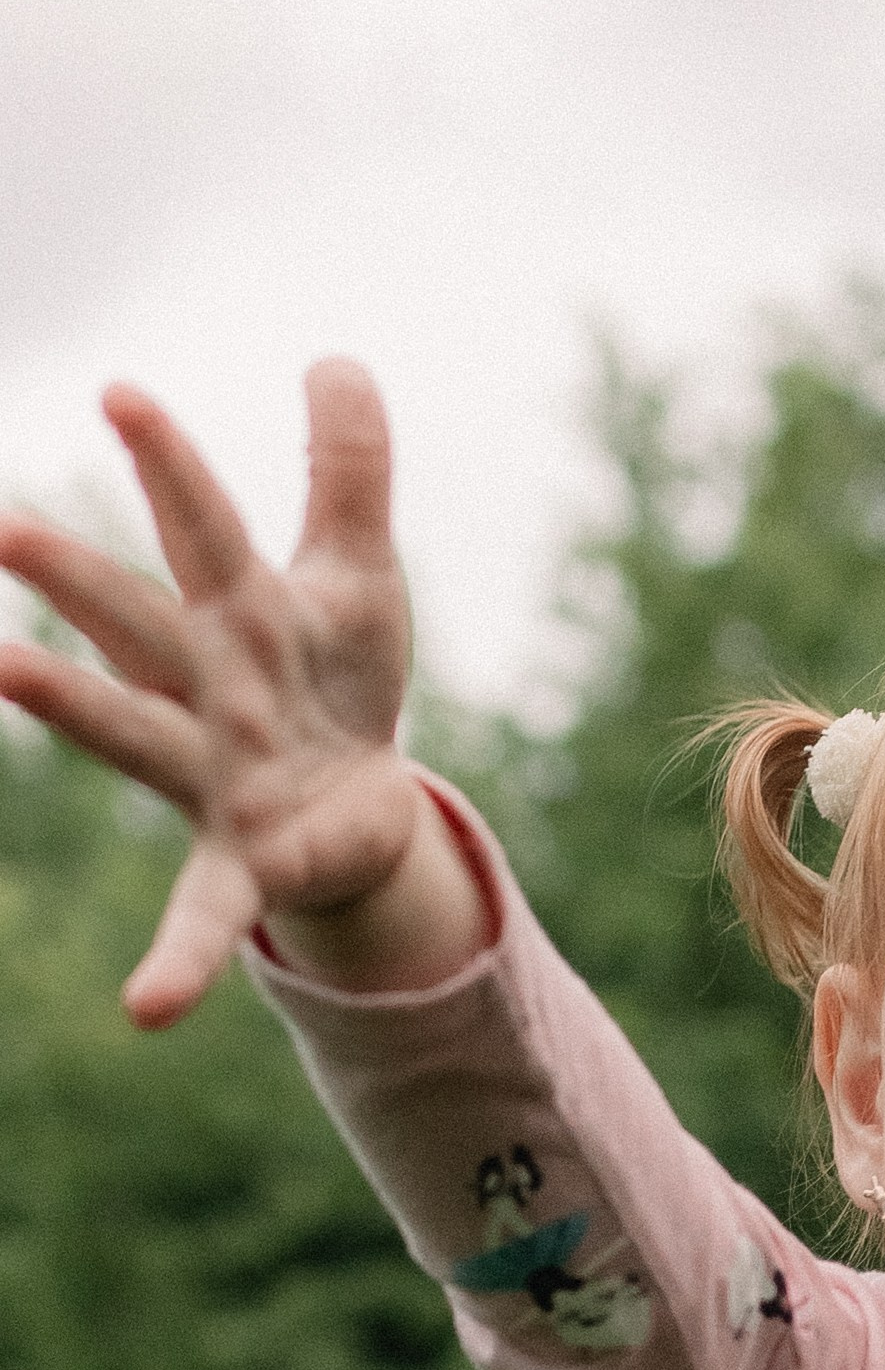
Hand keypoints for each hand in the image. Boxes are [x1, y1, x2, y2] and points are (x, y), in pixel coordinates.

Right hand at [0, 364, 486, 1023]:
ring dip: (71, 708)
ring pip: (132, 737)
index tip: (125, 389)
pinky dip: (178, 962)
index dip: (171, 460)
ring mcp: (211, 777)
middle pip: (138, 623)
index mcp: (236, 614)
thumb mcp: (360, 577)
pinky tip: (145, 1010)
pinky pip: (205, 919)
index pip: (201, 526)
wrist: (365, 812)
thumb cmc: (340, 680)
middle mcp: (202, 688)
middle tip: (5, 528)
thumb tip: (337, 358)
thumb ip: (348, 472)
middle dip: (78, 580)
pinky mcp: (246, 866)